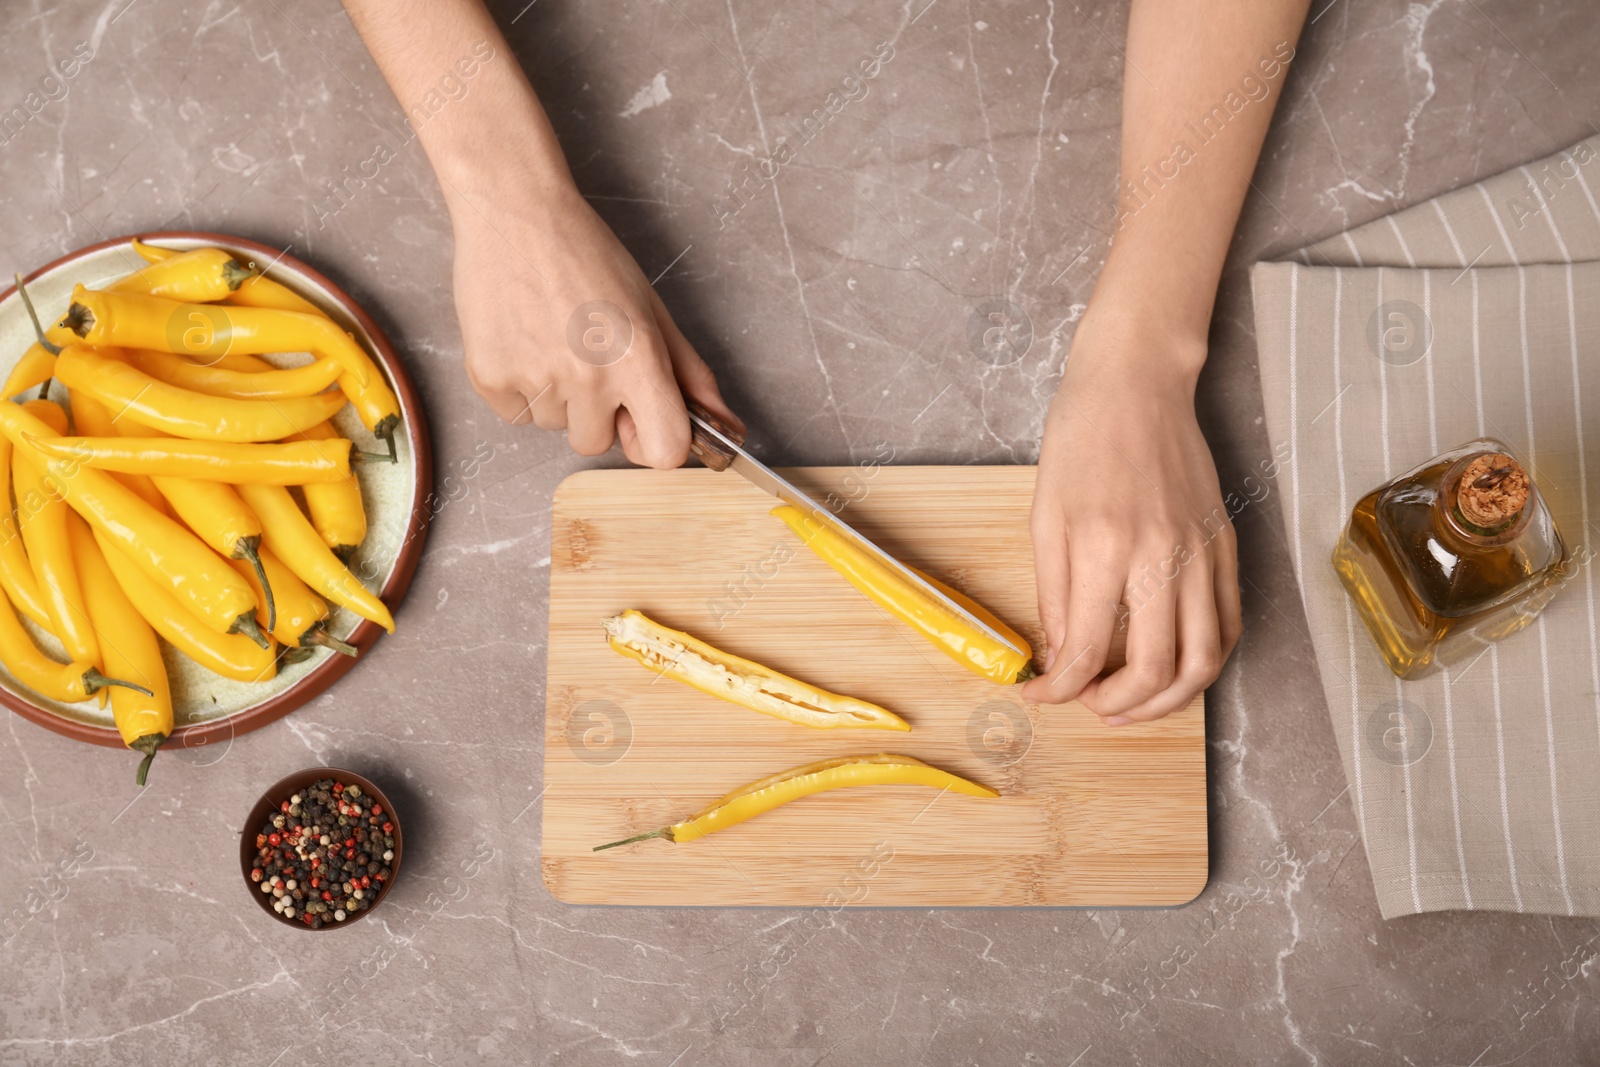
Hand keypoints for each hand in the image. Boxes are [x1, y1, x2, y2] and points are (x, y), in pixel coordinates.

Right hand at [447, 172, 740, 466]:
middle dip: (595, 413)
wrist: (516, 214)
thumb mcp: (652, 309)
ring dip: (557, 397)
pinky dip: (520, 388)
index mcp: (638, 360)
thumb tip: (728, 426)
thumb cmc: (586, 254)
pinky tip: (524, 341)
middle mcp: (588, 376)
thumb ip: (690, 374)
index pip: (664, 452)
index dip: (653, 443)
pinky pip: (515, 414)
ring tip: (551, 339)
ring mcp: (536, 379)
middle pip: (596, 444)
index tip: (640, 421)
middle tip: (585, 357)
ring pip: (554, 426)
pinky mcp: (490, 377)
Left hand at [1020, 308, 1240, 723]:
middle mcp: (1160, 558)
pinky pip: (1230, 625)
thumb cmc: (1081, 442)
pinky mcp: (1226, 547)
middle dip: (1118, 706)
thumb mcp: (1044, 518)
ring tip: (1133, 703)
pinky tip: (1173, 667)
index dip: (1060, 691)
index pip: (1086, 651)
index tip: (1042, 698)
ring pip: (1204, 660)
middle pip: (1154, 670)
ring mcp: (1202, 554)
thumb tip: (1060, 656)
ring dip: (1168, 700)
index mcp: (1103, 550)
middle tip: (1090, 706)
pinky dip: (1205, 662)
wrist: (1137, 386)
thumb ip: (1053, 594)